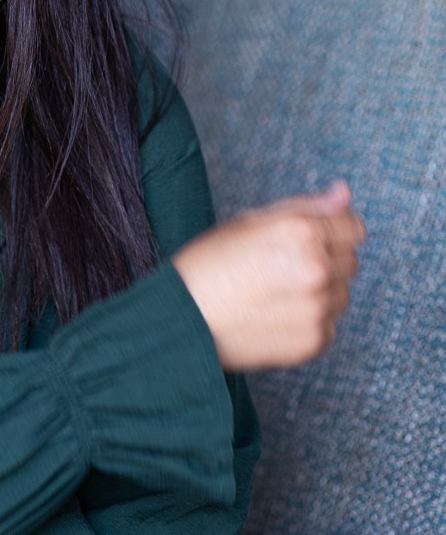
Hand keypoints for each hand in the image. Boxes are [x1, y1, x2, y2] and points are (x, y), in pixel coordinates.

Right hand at [172, 181, 365, 372]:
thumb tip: (346, 192)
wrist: (179, 322)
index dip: (330, 232)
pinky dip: (309, 323)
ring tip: (275, 296)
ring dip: (320, 294)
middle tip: (280, 271)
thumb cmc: (208, 266)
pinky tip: (274, 318)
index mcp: (301, 232)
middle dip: (326, 261)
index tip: (305, 243)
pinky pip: (329, 326)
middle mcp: (317, 269)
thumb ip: (307, 206)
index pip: (354, 227)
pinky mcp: (314, 342)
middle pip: (351, 261)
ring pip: (342, 295)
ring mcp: (318, 309)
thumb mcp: (252, 222)